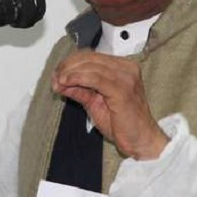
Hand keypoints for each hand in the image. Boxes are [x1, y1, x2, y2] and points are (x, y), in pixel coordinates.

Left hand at [51, 50, 167, 159]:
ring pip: (90, 66)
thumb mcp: (94, 102)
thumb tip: (60, 81)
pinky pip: (94, 78)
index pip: (92, 56)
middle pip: (89, 58)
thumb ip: (79, 90)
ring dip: (69, 73)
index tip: (57, 73)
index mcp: (122, 67)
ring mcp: (126, 77)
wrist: (141, 140)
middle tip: (55, 78)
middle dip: (68, 67)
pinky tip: (66, 83)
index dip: (71, 62)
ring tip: (58, 82)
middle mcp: (126, 68)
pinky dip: (77, 78)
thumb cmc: (123, 123)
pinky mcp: (122, 89)